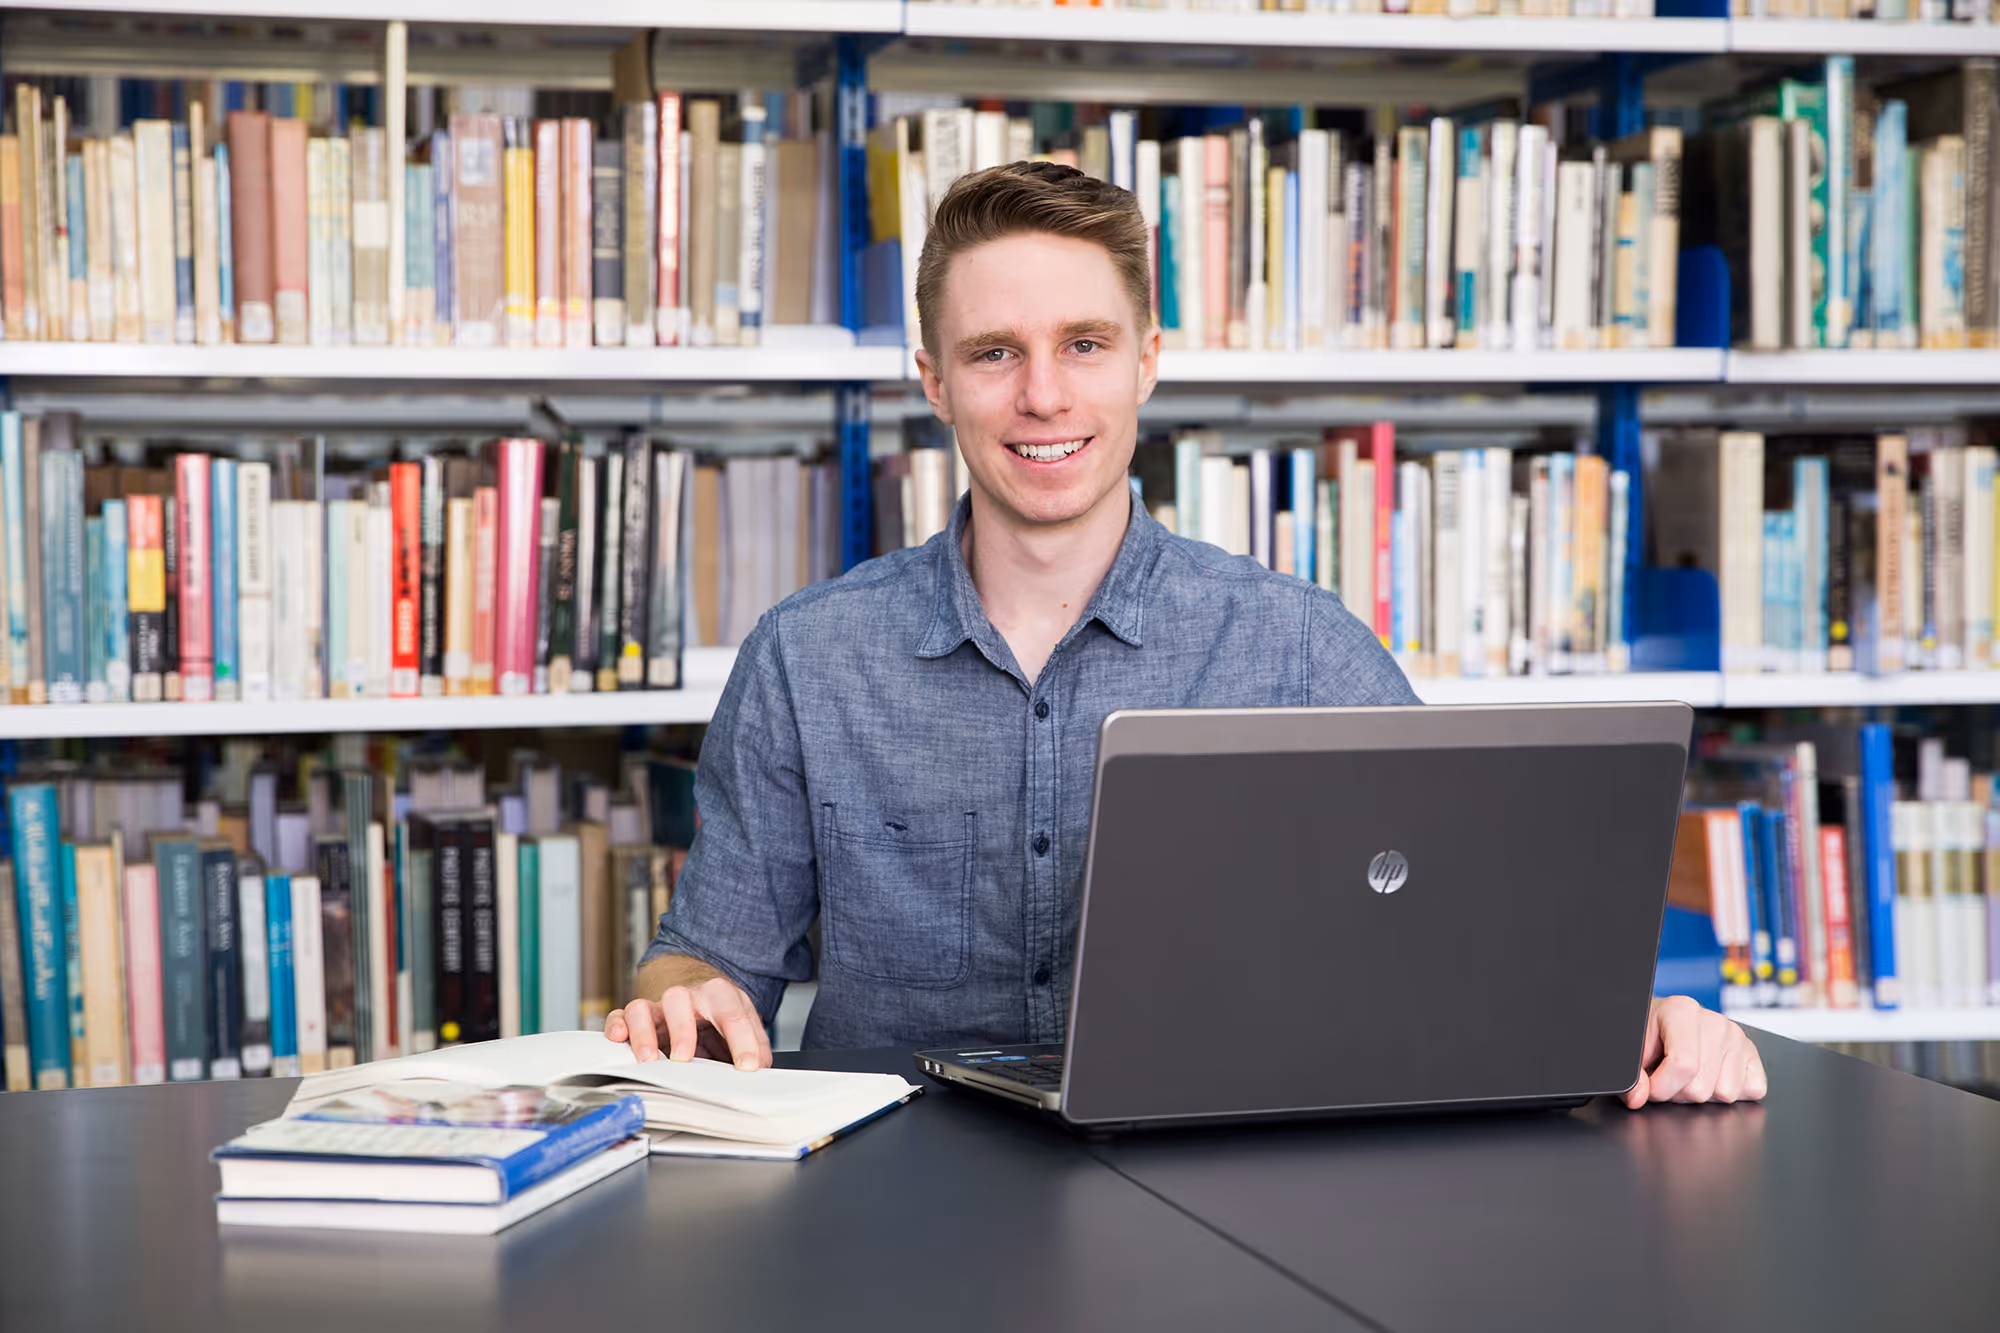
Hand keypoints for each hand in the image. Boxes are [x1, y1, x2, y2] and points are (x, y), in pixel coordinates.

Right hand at [604, 975, 771, 1070]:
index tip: (748, 1066)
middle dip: (682, 1030)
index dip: (742, 1040)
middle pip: (680, 1001)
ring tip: (649, 1060)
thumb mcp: (742, 1021)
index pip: (732, 1014)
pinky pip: (619, 1016)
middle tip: (685, 1060)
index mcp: (718, 994)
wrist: (694, 987)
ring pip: (643, 1008)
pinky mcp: (635, 1017)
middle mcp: (685, 996)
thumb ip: (754, 1044)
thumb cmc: (717, 1011)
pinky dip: (616, 1026)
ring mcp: (657, 1006)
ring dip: (644, 1034)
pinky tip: (618, 1039)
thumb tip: (763, 1069)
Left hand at [1623, 995, 1767, 1108]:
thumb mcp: (1635, 1049)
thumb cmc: (1651, 1034)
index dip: (1661, 1088)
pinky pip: (1751, 1091)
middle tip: (1669, 1076)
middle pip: (1700, 1088)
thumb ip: (1633, 1076)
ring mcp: (1737, 1037)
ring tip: (1689, 1074)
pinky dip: (1730, 1091)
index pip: (1682, 1066)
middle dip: (1679, 1092)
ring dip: (1704, 1093)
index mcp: (1682, 1011)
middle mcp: (1714, 1021)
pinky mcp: (1753, 1054)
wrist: (1666, 1023)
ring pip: (1725, 1094)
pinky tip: (1711, 1075)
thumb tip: (1638, 1097)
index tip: (1651, 1087)